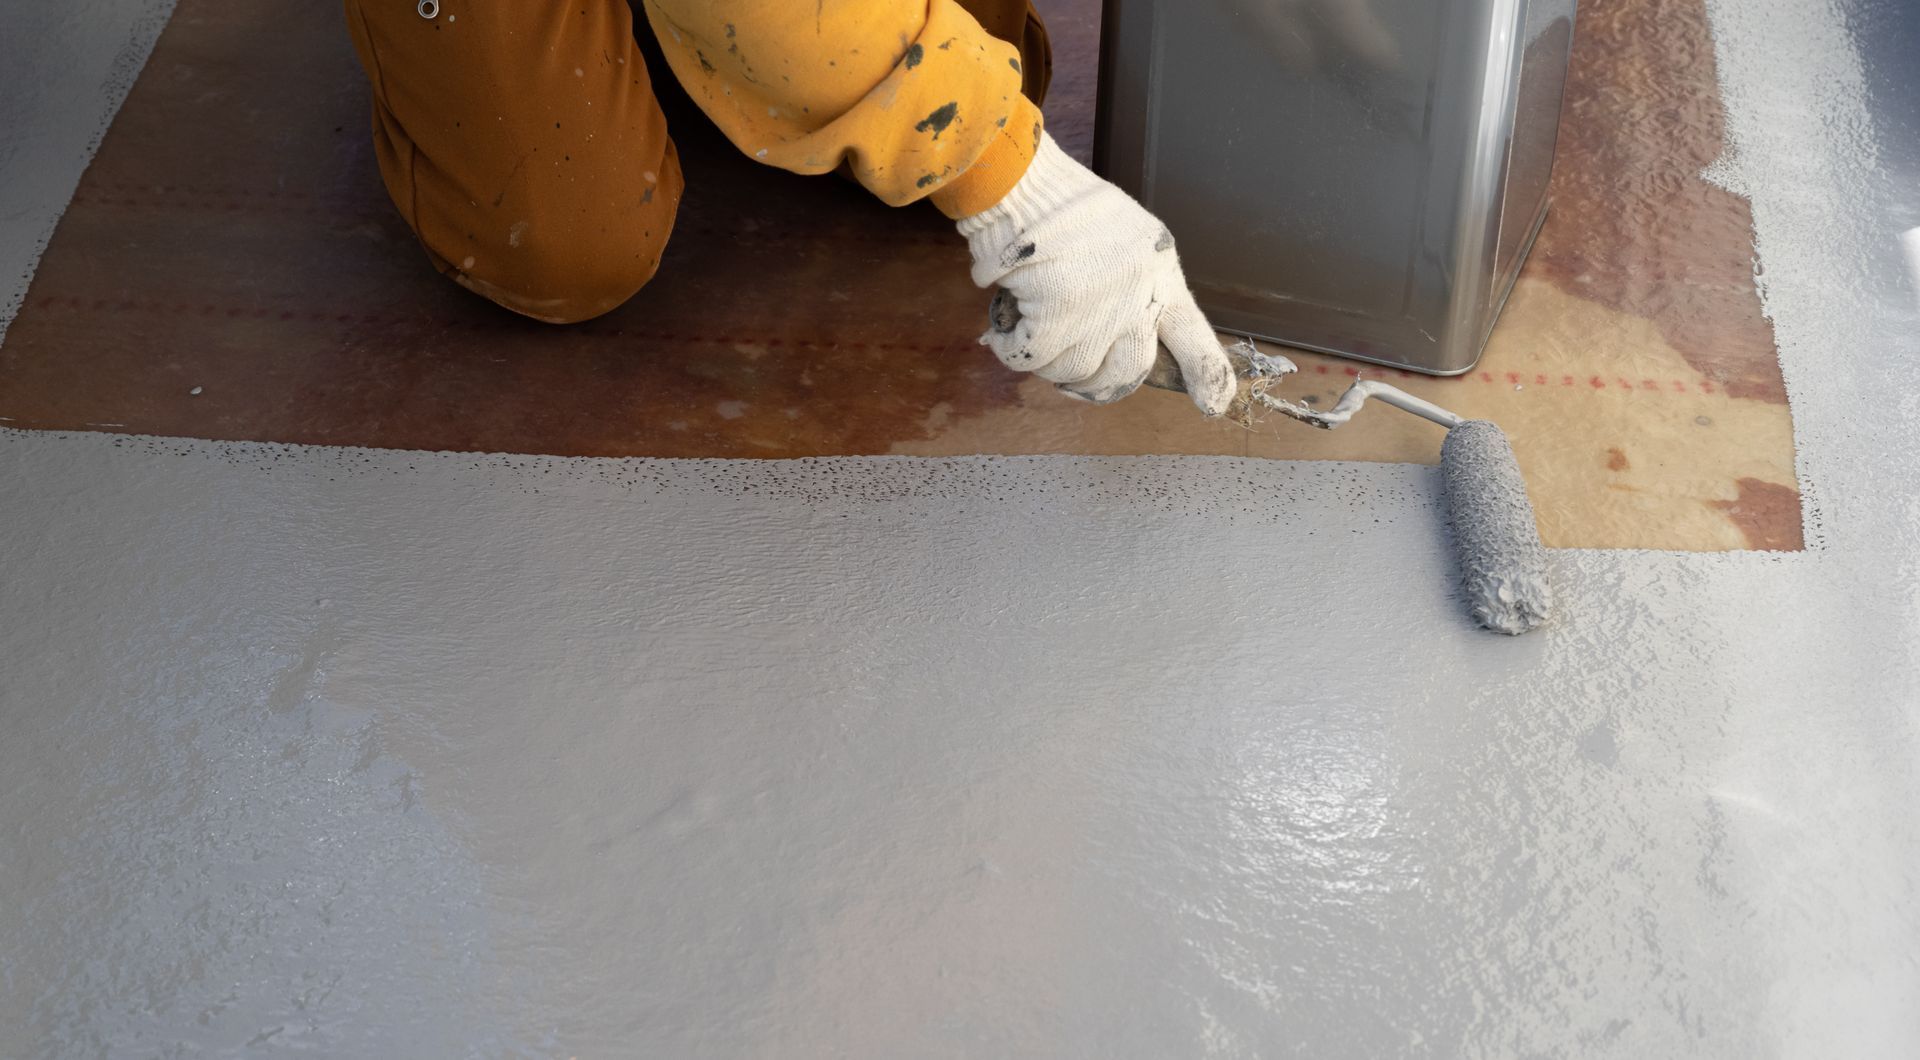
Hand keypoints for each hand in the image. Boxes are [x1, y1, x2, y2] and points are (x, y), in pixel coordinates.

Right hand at [957, 133, 1237, 414]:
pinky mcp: (1058, 311)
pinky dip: (1013, 353)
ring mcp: (1101, 305)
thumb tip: (1116, 340)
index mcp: (1160, 272)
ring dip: (1047, 364)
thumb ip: (1130, 287)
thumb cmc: (1064, 207)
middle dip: (1096, 384)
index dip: (1206, 375)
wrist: (1024, 183)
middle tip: (1071, 376)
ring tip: (1030, 336)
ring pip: (1074, 371)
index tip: (1214, 405)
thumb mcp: (1124, 238)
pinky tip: (1005, 336)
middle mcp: (1139, 293)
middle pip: (1128, 373)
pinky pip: (1034, 359)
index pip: (1192, 333)